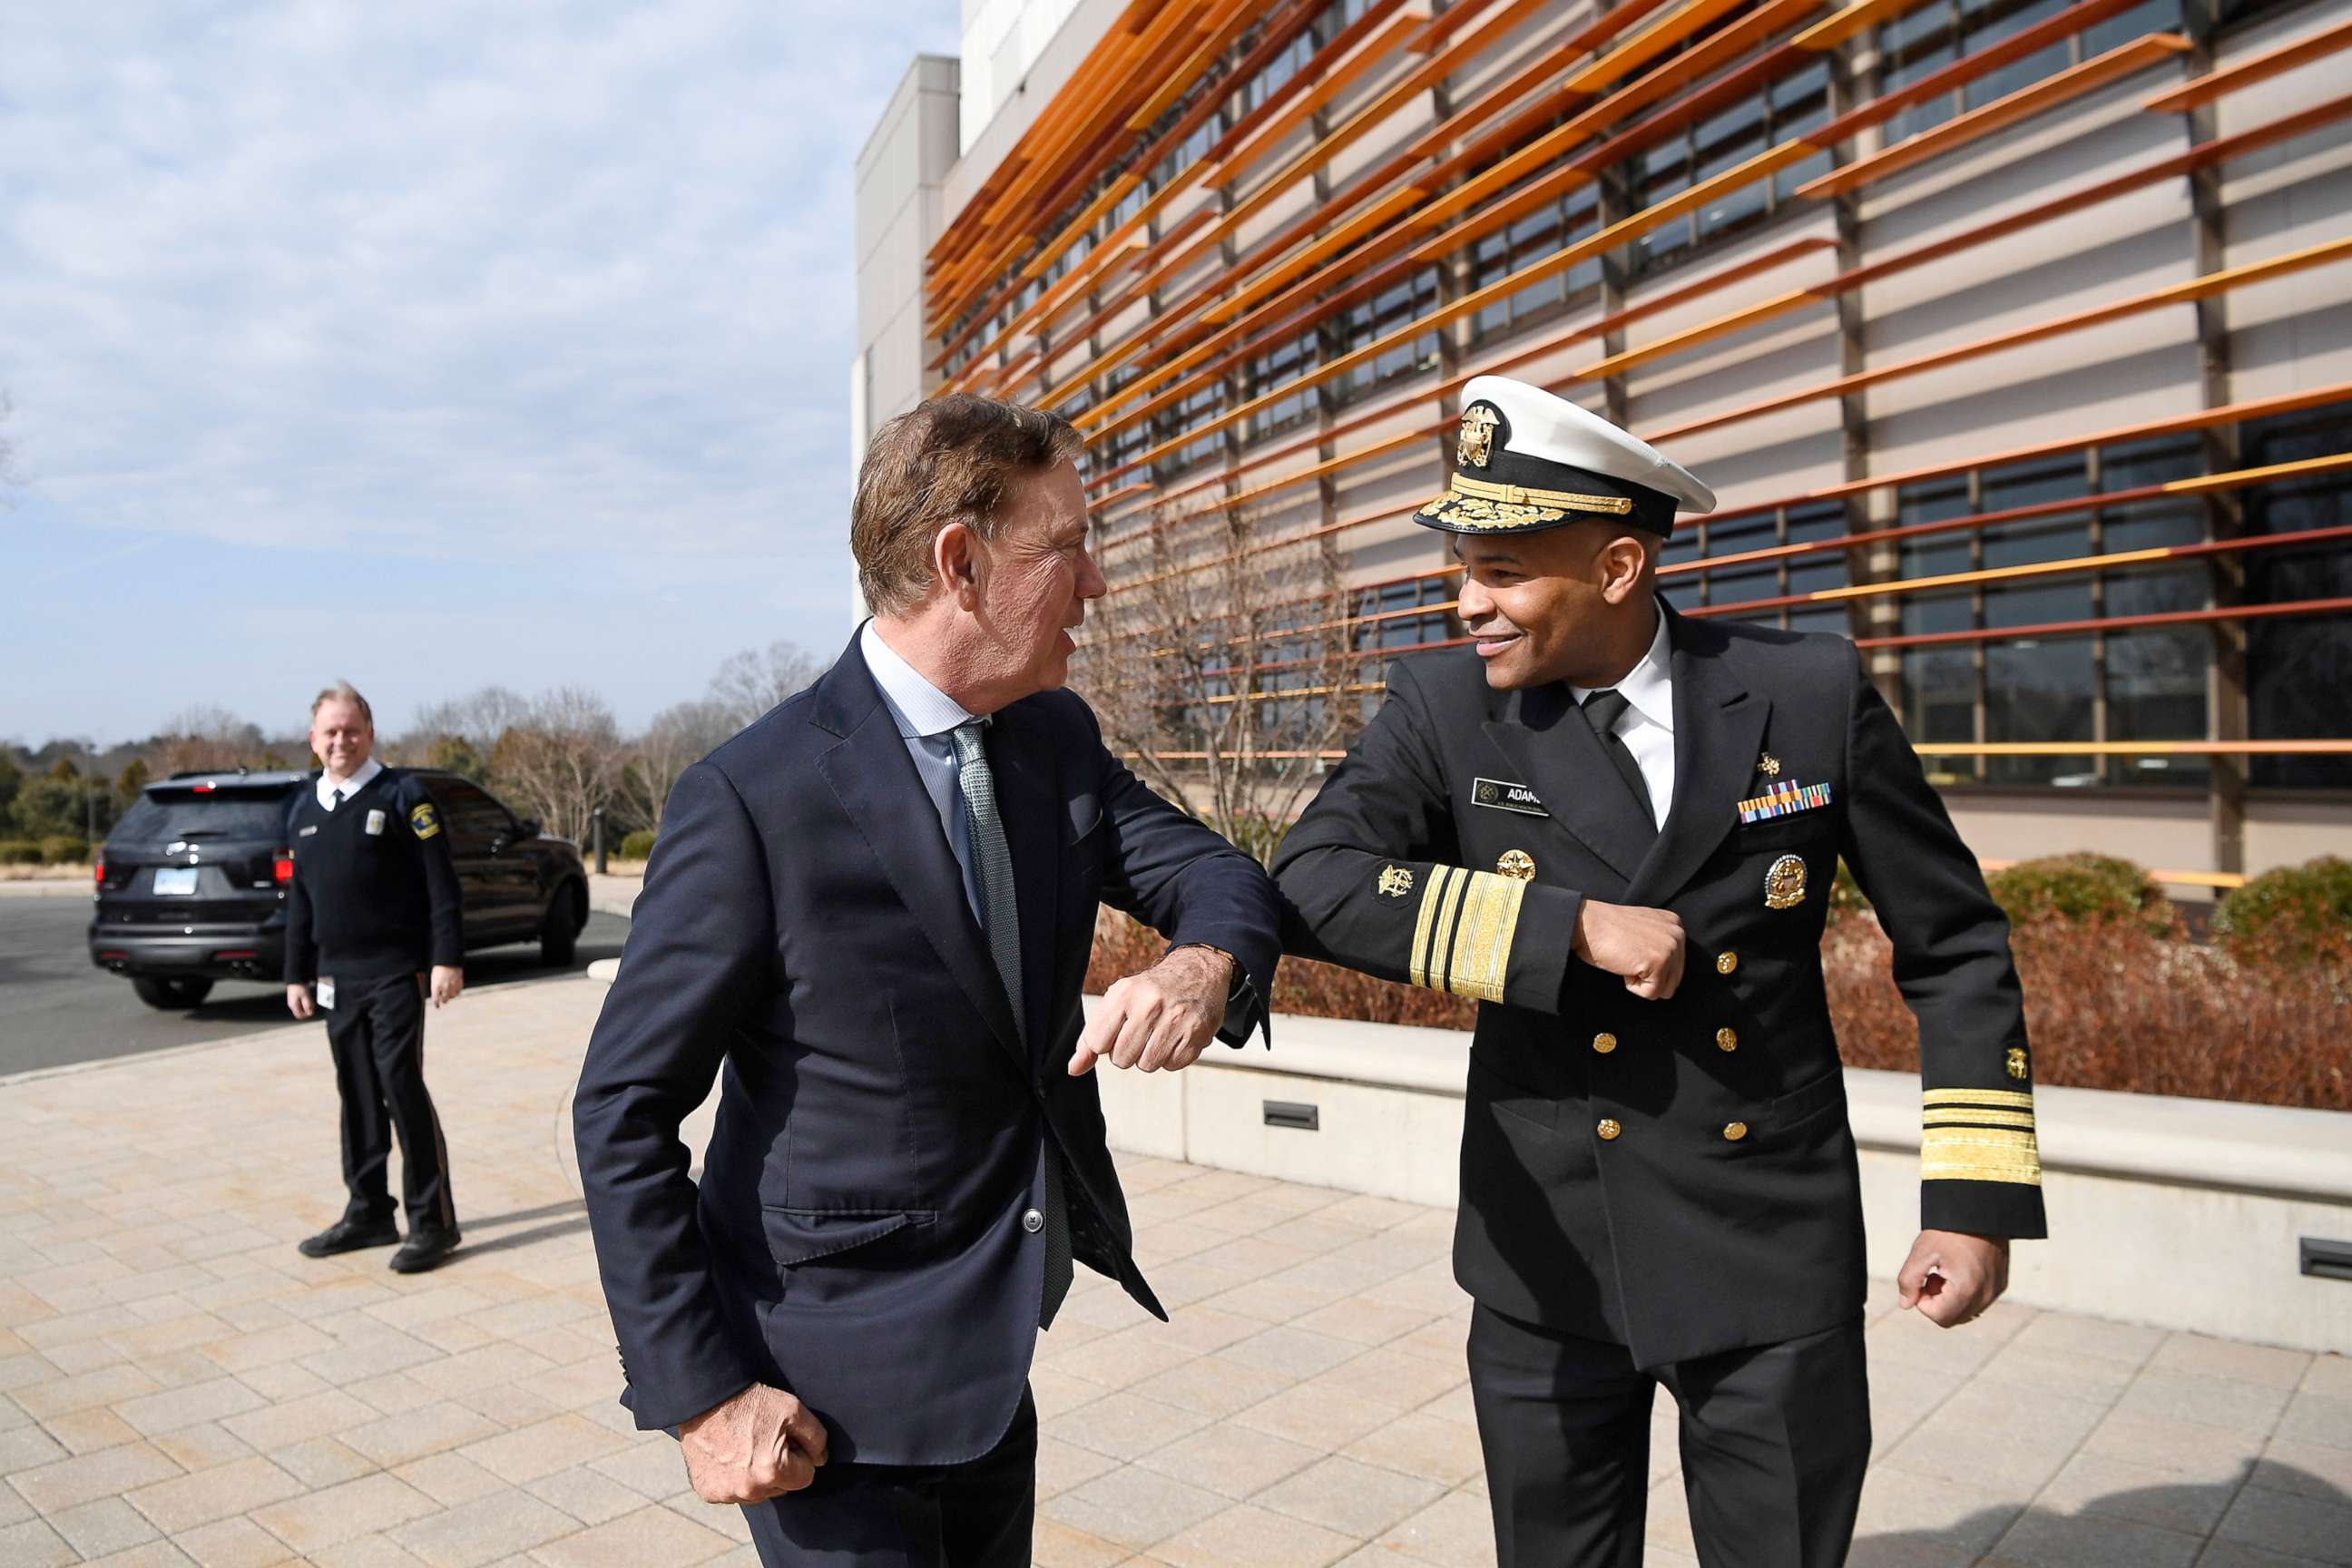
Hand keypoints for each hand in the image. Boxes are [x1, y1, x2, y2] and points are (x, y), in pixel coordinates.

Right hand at [286, 983, 314, 1020]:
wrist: (295, 980)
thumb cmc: (299, 987)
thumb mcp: (305, 997)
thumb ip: (308, 1005)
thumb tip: (310, 1013)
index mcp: (293, 1005)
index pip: (299, 1016)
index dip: (306, 1015)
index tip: (311, 1011)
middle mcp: (292, 1005)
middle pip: (300, 1012)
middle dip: (307, 1010)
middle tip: (312, 1005)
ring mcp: (292, 1002)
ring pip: (300, 1008)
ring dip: (306, 1006)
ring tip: (310, 1001)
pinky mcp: (294, 999)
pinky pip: (300, 1004)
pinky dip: (304, 1003)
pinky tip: (308, 998)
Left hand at [429, 966, 463, 1007]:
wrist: (449, 962)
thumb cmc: (439, 969)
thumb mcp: (434, 980)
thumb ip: (435, 988)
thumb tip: (437, 995)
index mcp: (436, 987)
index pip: (436, 1000)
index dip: (436, 1004)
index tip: (437, 1006)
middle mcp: (444, 988)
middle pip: (444, 1000)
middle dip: (443, 1000)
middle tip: (443, 999)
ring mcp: (453, 986)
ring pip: (452, 997)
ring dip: (450, 996)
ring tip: (449, 992)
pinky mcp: (459, 984)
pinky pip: (458, 992)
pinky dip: (456, 991)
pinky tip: (454, 988)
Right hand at [679, 1383, 828, 1504]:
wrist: (706, 1399)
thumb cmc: (750, 1402)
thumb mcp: (793, 1409)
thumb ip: (816, 1438)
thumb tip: (821, 1460)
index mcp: (773, 1470)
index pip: (805, 1477)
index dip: (800, 1456)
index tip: (786, 1440)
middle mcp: (749, 1489)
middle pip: (781, 1487)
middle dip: (779, 1468)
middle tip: (765, 1441)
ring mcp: (727, 1493)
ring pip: (758, 1492)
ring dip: (757, 1476)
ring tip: (746, 1447)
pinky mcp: (709, 1492)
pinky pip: (733, 1492)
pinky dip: (734, 1478)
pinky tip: (729, 1456)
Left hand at [1070, 946, 1231, 1075]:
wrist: (1197, 973)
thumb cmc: (1151, 992)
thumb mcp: (1116, 1003)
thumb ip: (1091, 1038)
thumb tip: (1074, 1069)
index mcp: (1124, 994)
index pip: (1097, 1043)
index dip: (1104, 1043)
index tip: (1116, 1030)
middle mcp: (1150, 1005)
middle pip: (1121, 1059)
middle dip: (1127, 1051)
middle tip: (1141, 1031)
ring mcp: (1176, 1020)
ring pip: (1147, 1065)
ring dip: (1149, 1056)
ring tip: (1158, 1033)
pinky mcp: (1197, 1033)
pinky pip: (1172, 1065)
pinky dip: (1171, 1057)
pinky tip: (1175, 1037)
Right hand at [1572, 900, 1684, 999]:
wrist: (1585, 924)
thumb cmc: (1605, 930)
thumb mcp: (1643, 928)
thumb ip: (1660, 942)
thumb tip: (1667, 970)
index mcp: (1674, 924)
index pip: (1675, 966)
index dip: (1648, 965)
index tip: (1631, 949)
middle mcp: (1678, 933)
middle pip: (1673, 981)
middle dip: (1647, 976)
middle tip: (1628, 955)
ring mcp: (1671, 947)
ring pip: (1664, 989)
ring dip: (1641, 981)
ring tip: (1627, 959)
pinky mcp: (1659, 962)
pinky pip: (1650, 993)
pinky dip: (1632, 985)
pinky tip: (1623, 963)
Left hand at [1897, 1230, 2009, 1326]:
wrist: (1979, 1211)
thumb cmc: (1949, 1230)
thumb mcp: (1922, 1252)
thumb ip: (1909, 1281)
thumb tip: (1905, 1304)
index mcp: (1966, 1290)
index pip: (1939, 1317)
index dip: (1923, 1302)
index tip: (1922, 1280)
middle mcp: (1985, 1295)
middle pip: (1952, 1318)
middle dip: (1937, 1301)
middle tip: (1933, 1275)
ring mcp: (1995, 1291)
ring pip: (1965, 1312)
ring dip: (1951, 1298)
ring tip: (1946, 1271)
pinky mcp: (2001, 1285)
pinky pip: (1978, 1301)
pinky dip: (1965, 1293)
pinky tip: (1960, 1270)